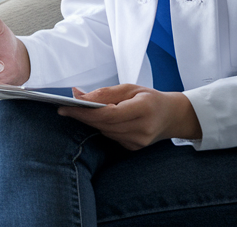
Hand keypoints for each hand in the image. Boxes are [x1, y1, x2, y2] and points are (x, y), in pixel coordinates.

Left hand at [57, 85, 200, 150]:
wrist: (172, 116)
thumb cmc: (150, 98)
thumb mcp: (130, 88)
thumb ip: (104, 93)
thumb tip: (78, 95)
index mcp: (144, 109)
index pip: (108, 113)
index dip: (85, 111)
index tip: (66, 107)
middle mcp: (142, 129)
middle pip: (104, 124)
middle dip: (82, 116)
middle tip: (64, 108)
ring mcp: (138, 142)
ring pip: (105, 132)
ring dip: (91, 121)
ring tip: (78, 111)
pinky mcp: (134, 148)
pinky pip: (111, 137)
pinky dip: (102, 128)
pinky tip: (98, 119)